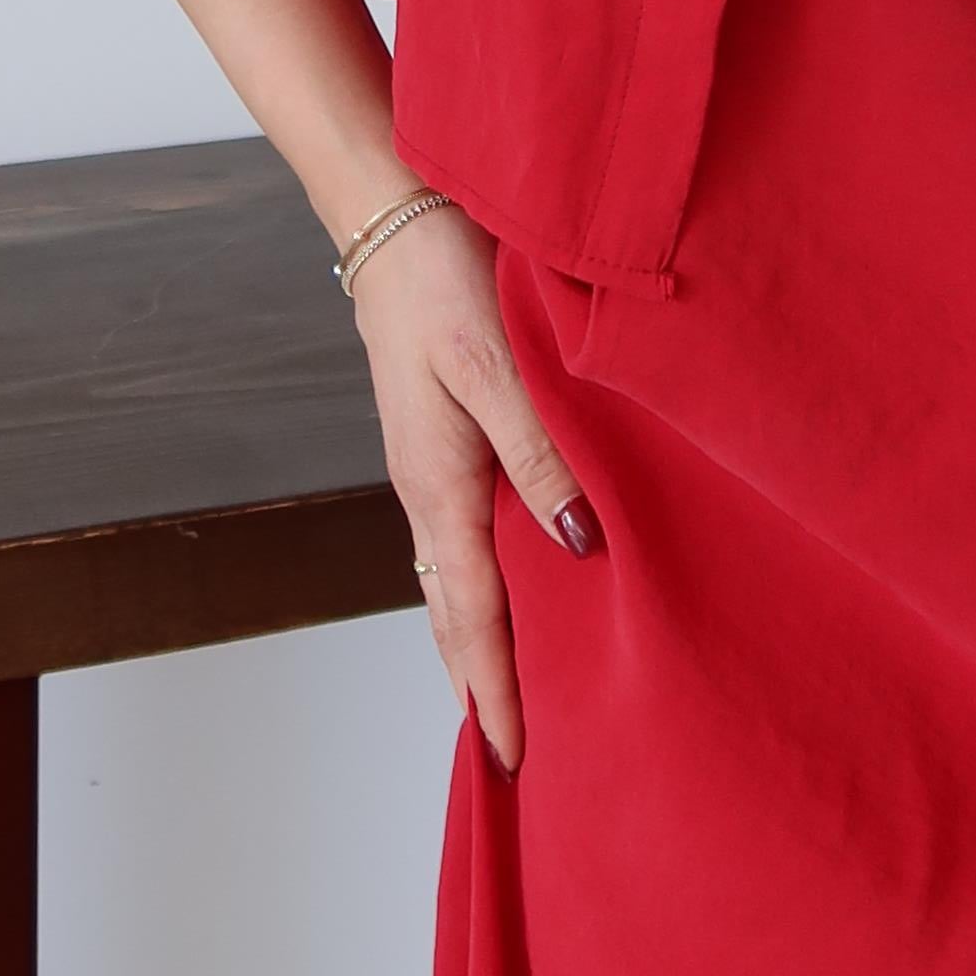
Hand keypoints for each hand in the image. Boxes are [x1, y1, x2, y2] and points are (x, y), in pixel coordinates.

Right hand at [346, 197, 602, 772]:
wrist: (395, 215)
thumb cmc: (448, 283)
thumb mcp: (496, 367)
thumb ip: (538, 455)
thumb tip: (580, 545)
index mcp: (439, 484)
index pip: (471, 614)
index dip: (492, 688)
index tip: (510, 760)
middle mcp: (427, 489)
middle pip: (453, 613)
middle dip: (478, 685)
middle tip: (507, 760)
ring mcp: (429, 467)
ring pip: (452, 579)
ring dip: (476, 642)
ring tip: (501, 700)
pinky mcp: (439, 439)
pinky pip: (456, 540)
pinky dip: (475, 589)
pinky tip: (500, 592)